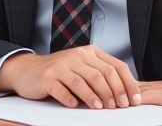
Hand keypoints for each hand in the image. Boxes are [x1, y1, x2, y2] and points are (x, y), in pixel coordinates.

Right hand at [0, 45, 140, 109]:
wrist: (27, 70)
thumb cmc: (59, 73)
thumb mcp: (82, 68)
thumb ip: (100, 74)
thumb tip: (126, 92)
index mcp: (89, 53)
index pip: (115, 65)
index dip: (127, 83)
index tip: (134, 99)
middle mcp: (77, 56)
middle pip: (101, 74)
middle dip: (114, 92)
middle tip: (120, 106)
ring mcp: (61, 66)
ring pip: (83, 81)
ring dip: (95, 97)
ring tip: (101, 108)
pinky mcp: (48, 78)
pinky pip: (62, 89)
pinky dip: (70, 99)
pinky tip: (75, 106)